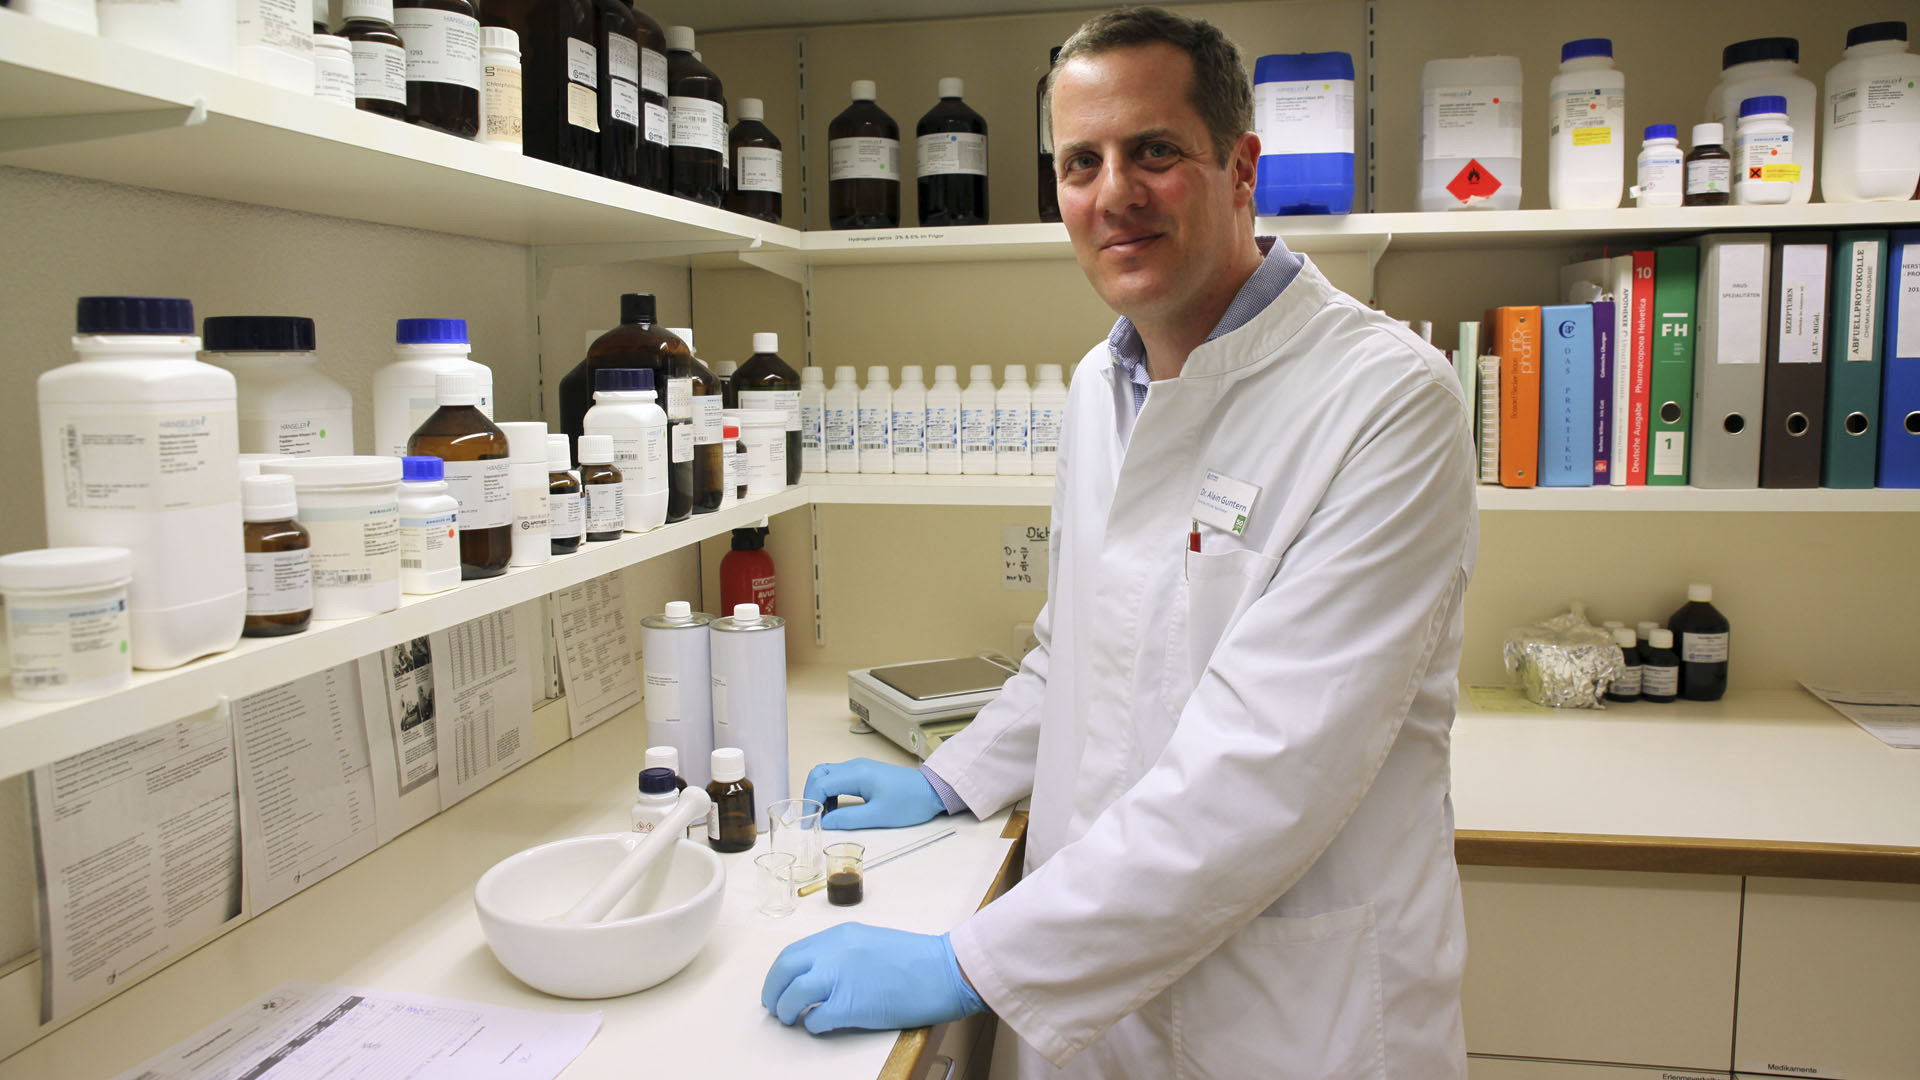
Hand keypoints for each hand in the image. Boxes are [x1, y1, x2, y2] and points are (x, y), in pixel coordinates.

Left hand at [762, 924, 985, 1032]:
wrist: (943, 970)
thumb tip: (818, 976)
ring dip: (787, 1011)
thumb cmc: (915, 959)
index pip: (792, 954)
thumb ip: (841, 954)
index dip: (779, 974)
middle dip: (773, 991)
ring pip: (792, 996)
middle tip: (774, 1006)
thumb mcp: (869, 942)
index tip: (779, 986)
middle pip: (784, 972)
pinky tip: (820, 1026)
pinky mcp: (850, 1005)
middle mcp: (834, 953)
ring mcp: (840, 978)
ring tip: (792, 1019)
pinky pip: (816, 1020)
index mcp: (839, 936)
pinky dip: (812, 1026)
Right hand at [803, 757, 944, 829]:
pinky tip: (836, 809)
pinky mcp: (864, 773)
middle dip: (810, 794)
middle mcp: (855, 766)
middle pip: (819, 773)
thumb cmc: (909, 802)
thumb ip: (848, 819)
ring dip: (820, 793)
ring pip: (827, 774)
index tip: (809, 822)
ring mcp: (859, 767)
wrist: (931, 791)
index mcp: (857, 774)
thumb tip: (824, 823)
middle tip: (811, 817)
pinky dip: (830, 791)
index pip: (820, 783)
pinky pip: (838, 778)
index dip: (810, 802)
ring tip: (824, 815)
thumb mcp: (878, 816)